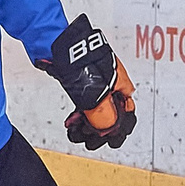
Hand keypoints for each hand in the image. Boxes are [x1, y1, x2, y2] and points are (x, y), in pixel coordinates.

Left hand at [37, 14, 137, 150]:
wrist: (58, 46)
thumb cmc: (80, 61)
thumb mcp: (96, 97)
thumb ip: (103, 117)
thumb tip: (106, 130)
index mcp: (122, 83)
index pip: (127, 111)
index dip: (118, 127)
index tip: (109, 138)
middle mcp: (112, 80)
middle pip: (111, 111)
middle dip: (100, 128)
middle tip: (90, 139)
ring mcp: (96, 78)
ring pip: (96, 107)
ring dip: (88, 123)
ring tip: (78, 133)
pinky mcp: (81, 78)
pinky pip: (84, 101)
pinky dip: (80, 113)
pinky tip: (72, 123)